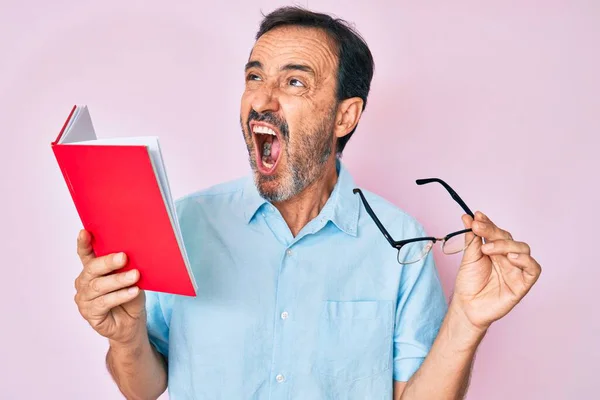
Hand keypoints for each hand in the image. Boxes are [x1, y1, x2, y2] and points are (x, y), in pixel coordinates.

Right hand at [74, 229, 146, 344]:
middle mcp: (84, 283)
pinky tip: (133, 291)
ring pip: (99, 286)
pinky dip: (120, 296)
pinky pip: (104, 303)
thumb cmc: (130, 296)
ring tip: (134, 276)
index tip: (85, 232)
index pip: (85, 254)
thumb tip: (132, 253)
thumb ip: (126, 267)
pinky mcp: (90, 314)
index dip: (83, 243)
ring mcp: (85, 299)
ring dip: (118, 280)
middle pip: (92, 269)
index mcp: (93, 270)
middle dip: (108, 262)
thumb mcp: (131, 277)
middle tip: (123, 257)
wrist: (132, 323)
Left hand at [451, 212, 541, 332]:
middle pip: (509, 238)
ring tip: (488, 248)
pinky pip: (533, 270)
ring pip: (523, 249)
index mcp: (495, 250)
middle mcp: (507, 258)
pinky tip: (511, 257)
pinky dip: (526, 261)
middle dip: (493, 231)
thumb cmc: (468, 284)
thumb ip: (472, 238)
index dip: (488, 223)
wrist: (466, 306)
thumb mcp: (468, 257)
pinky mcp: (523, 284)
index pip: (496, 232)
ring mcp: (516, 270)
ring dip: (506, 244)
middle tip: (478, 228)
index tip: (476, 217)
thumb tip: (468, 217)